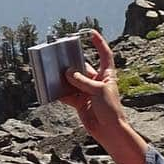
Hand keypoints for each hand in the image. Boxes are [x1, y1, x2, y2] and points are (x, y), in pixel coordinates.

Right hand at [59, 30, 130, 153]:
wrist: (110, 131)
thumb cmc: (111, 109)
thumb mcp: (98, 91)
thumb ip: (81, 81)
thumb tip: (67, 72)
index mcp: (107, 75)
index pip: (104, 54)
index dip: (99, 43)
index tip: (90, 32)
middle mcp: (97, 81)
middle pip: (82, 68)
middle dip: (72, 63)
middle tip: (59, 56)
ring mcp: (88, 92)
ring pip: (73, 81)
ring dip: (64, 78)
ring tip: (52, 72)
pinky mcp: (80, 103)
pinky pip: (68, 94)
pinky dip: (60, 92)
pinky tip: (52, 89)